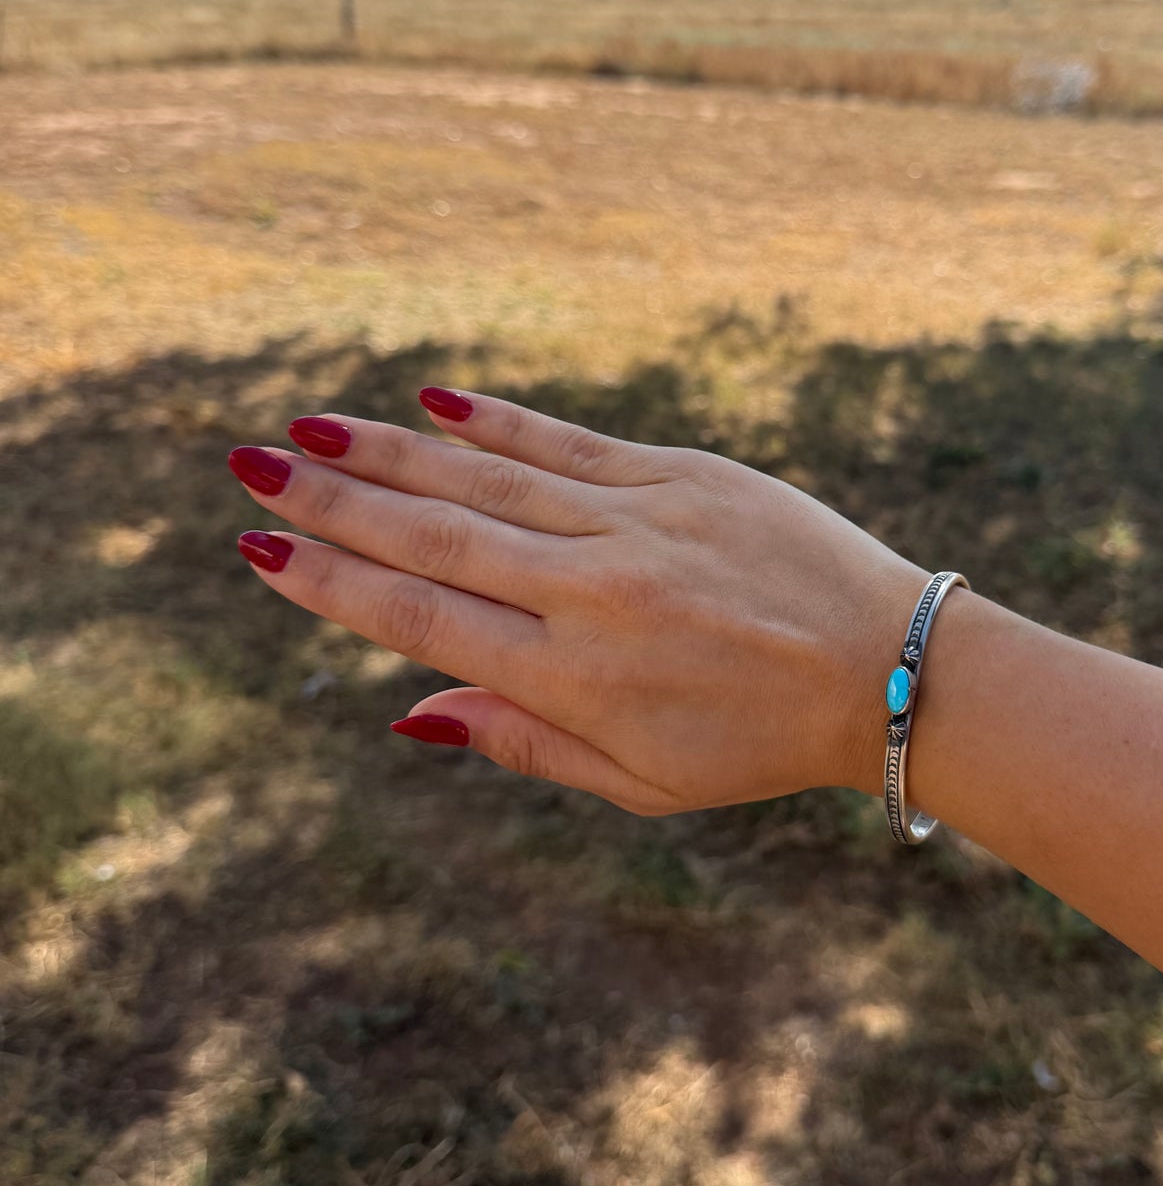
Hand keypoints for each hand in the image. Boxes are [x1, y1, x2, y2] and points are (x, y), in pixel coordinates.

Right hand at [230, 390, 927, 813]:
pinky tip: (434, 403)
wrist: (891, 670)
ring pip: (489, 483)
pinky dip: (499, 425)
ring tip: (311, 428)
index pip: (423, 621)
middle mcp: (593, 595)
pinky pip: (573, 444)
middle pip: (436, 539)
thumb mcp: (640, 782)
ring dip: (391, 454)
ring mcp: (639, 525)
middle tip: (249, 465)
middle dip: (335, 502)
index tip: (263, 547)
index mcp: (575, 679)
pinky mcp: (686, 476)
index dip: (333, 584)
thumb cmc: (759, 743)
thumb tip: (408, 713)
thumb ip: (524, 743)